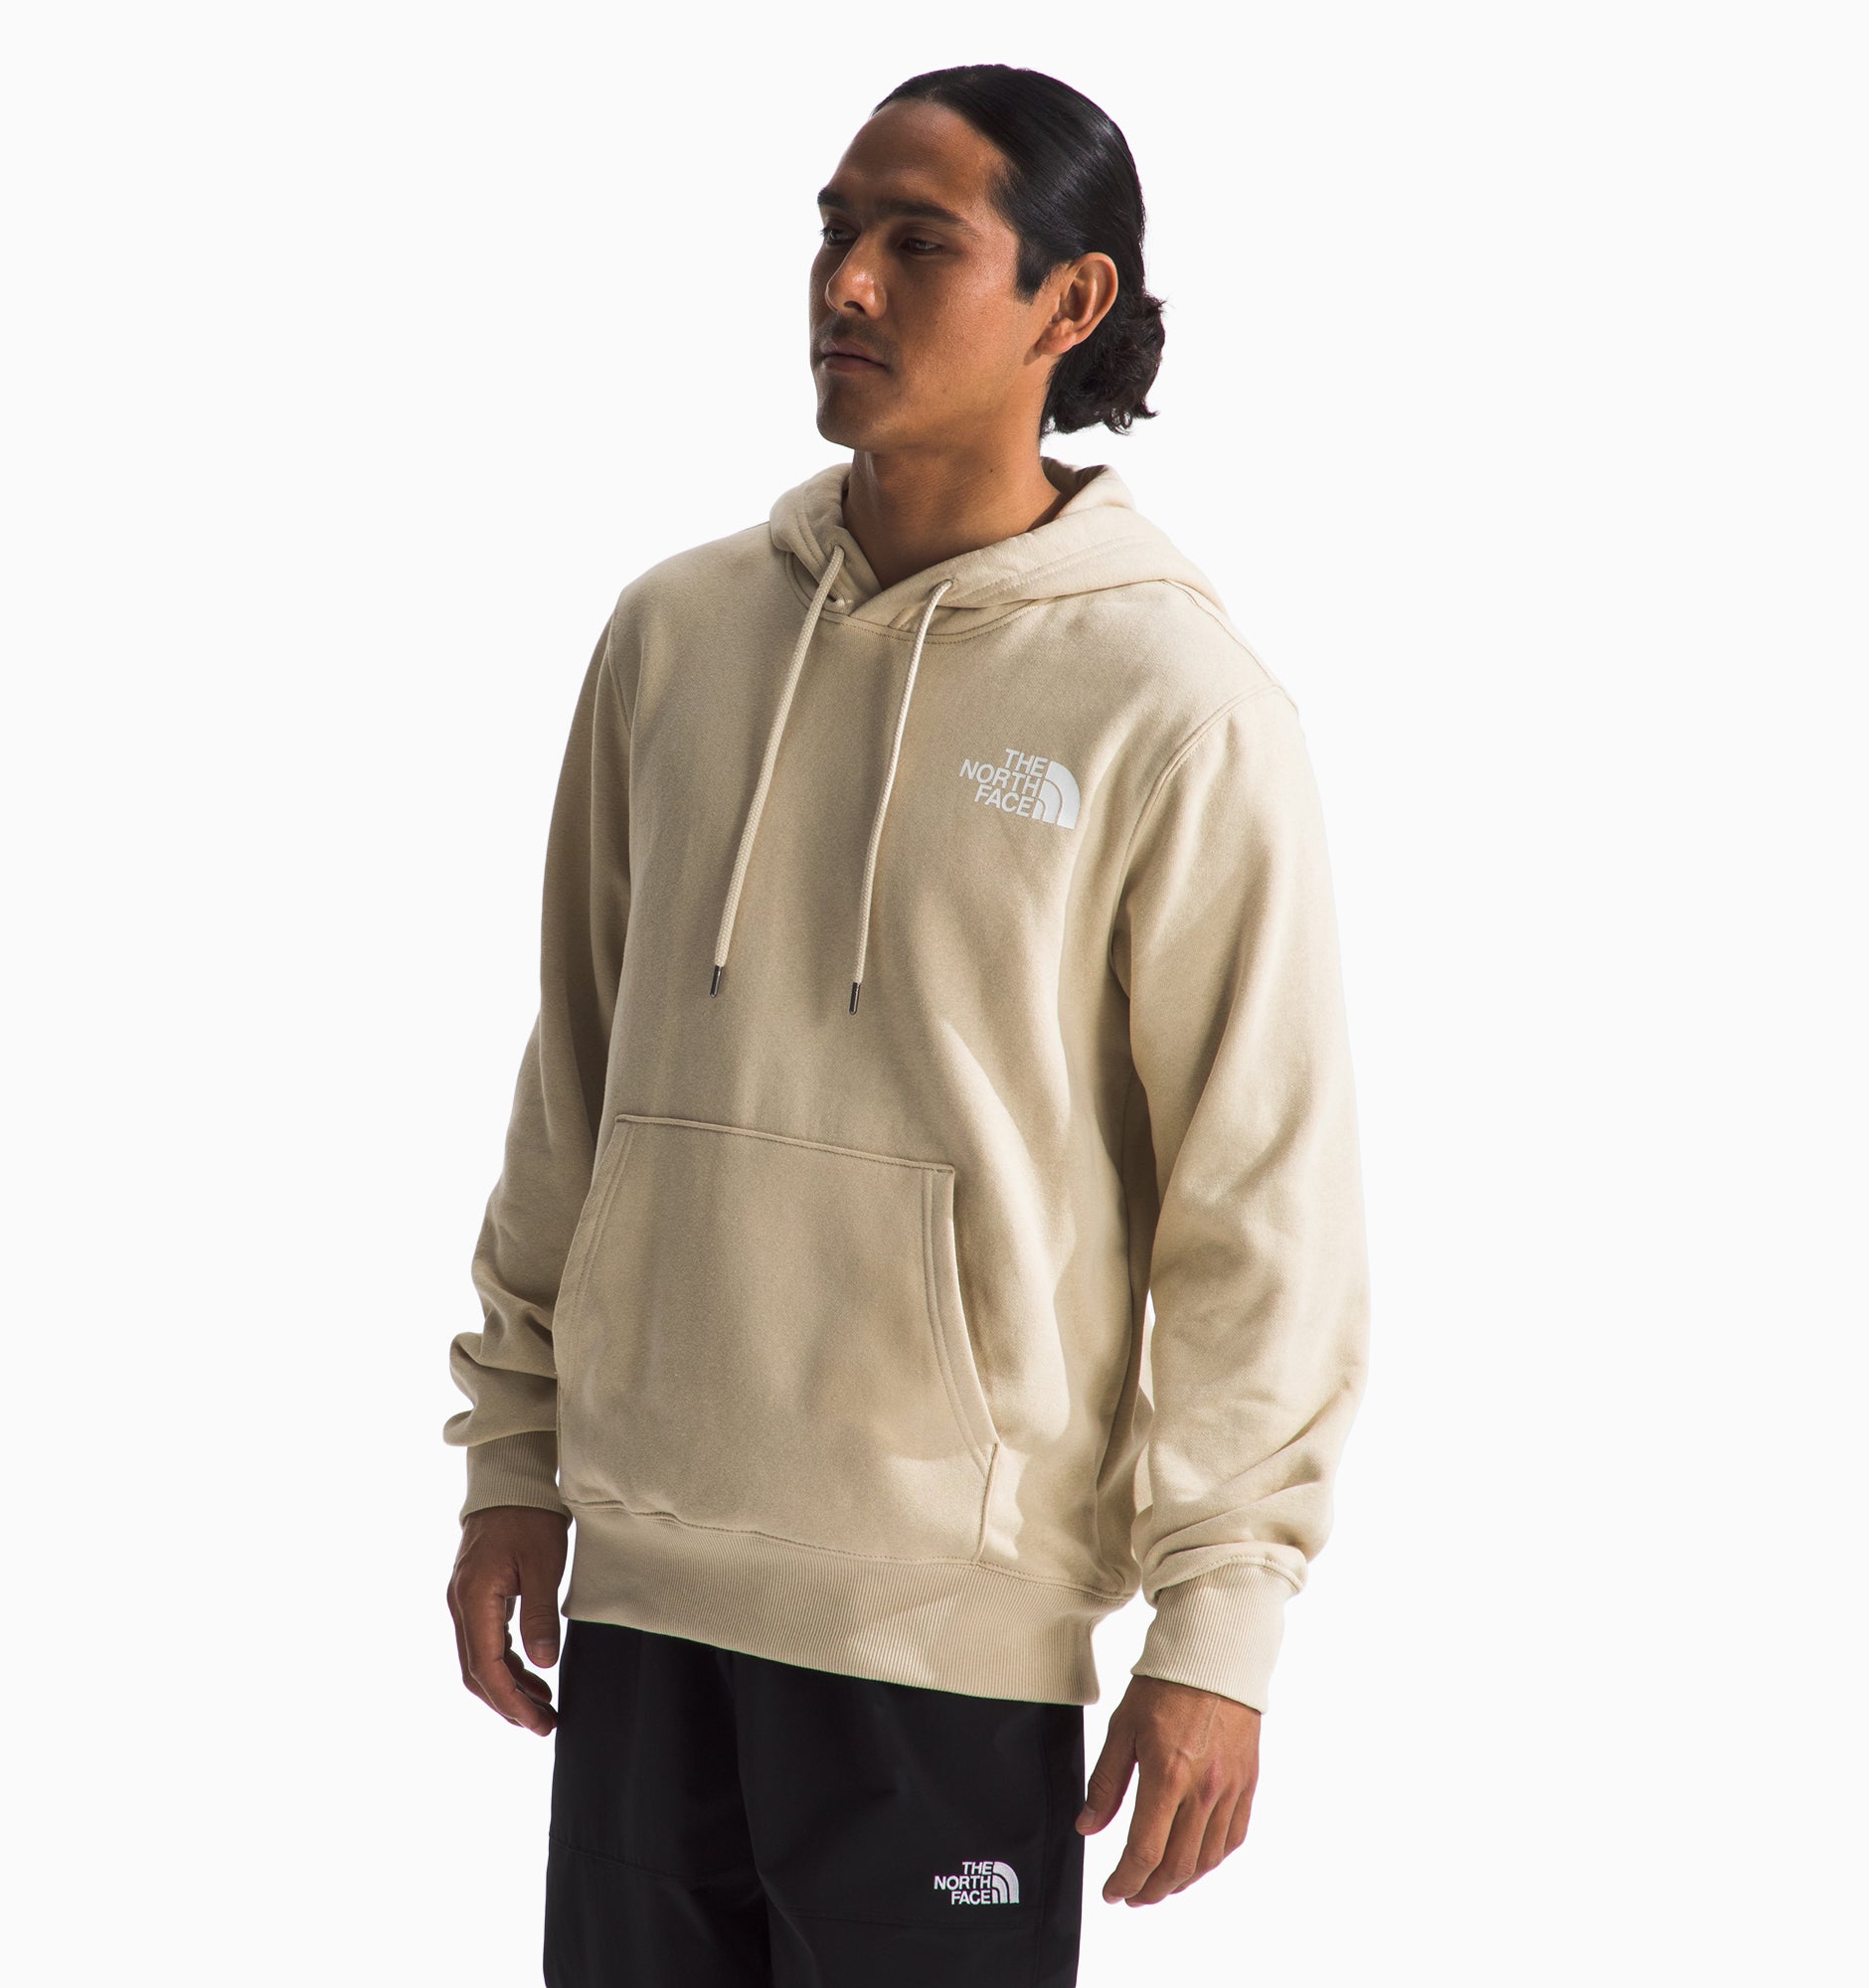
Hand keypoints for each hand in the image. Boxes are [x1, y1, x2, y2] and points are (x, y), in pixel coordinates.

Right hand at [447, 1504, 570, 1735]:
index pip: (486, 1668)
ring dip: (509, 1686)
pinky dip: (508, 1663)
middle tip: (544, 1724)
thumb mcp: (543, 1563)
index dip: (511, 1702)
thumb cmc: (528, 1516)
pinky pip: (486, 1641)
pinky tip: (533, 1673)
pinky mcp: (476, 1595)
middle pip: (477, 1672)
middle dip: (509, 1703)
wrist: (510, 1480)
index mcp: (473, 1599)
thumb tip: (543, 1664)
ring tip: (544, 1706)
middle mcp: (461, 1605)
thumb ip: (540, 1614)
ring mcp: (465, 1600)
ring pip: (480, 1659)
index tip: (539, 1723)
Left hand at [1076, 1674, 1260, 1904]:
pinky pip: (1233, 1837)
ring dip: (1180, 1882)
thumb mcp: (1122, 1728)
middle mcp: (1203, 1789)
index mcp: (1167, 1774)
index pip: (1144, 1851)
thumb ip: (1106, 1783)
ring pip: (1207, 1859)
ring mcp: (1230, 1788)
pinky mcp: (1248, 1783)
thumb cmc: (1164, 1686)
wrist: (1215, 1656)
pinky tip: (1195, 1862)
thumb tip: (1088, 1827)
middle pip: (1177, 1865)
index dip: (1125, 1880)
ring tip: (1158, 1885)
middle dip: (1150, 1891)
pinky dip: (1211, 1860)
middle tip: (1131, 1895)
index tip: (1111, 1891)